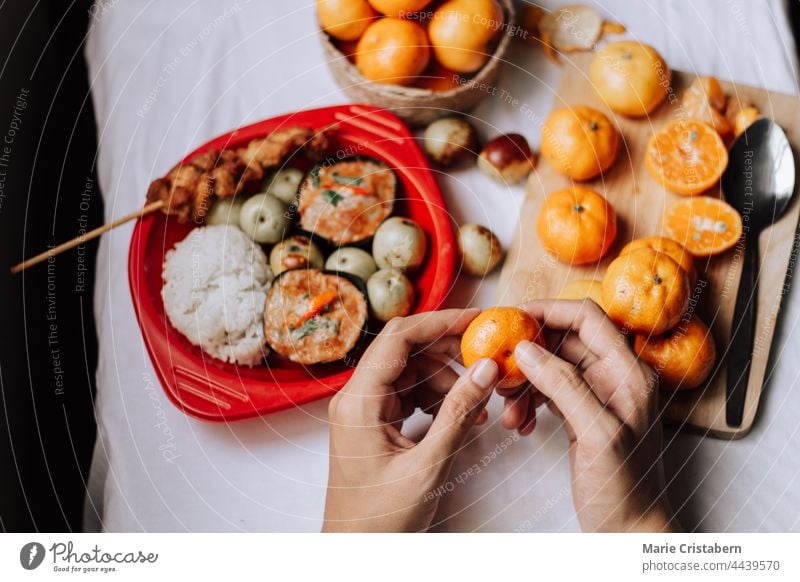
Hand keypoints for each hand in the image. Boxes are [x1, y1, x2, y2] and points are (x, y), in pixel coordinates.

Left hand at [323, 309, 498, 531]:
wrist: (356, 551)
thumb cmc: (380, 519)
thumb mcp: (428, 465)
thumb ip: (458, 412)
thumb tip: (485, 368)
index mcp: (358, 401)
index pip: (398, 338)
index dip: (439, 322)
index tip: (476, 320)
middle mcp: (355, 398)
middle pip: (404, 350)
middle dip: (447, 351)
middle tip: (485, 356)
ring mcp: (363, 409)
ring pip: (409, 371)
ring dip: (445, 379)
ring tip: (477, 401)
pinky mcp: (374, 422)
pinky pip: (408, 393)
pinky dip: (435, 397)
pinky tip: (460, 413)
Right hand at [506, 300, 676, 531]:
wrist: (629, 531)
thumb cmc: (625, 488)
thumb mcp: (597, 434)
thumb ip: (565, 386)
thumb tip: (527, 350)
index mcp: (629, 372)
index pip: (587, 318)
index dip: (549, 311)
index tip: (512, 318)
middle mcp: (616, 377)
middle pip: (565, 341)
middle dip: (529, 352)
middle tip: (499, 368)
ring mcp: (599, 395)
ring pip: (552, 367)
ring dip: (525, 382)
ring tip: (507, 408)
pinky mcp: (582, 414)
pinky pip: (550, 392)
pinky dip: (529, 401)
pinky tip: (517, 422)